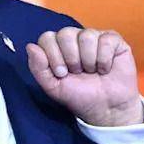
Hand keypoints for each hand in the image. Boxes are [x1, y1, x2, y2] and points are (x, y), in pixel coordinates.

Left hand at [25, 27, 143, 125]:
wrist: (105, 109)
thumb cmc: (79, 97)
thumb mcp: (53, 87)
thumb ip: (38, 68)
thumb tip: (30, 46)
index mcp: (57, 47)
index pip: (47, 37)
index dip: (53, 56)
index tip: (62, 74)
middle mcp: (74, 38)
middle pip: (65, 34)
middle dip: (71, 59)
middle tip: (78, 73)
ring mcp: (94, 37)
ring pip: (86, 36)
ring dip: (89, 60)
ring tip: (92, 71)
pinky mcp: (113, 40)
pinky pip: (106, 39)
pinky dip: (104, 59)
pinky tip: (105, 68)